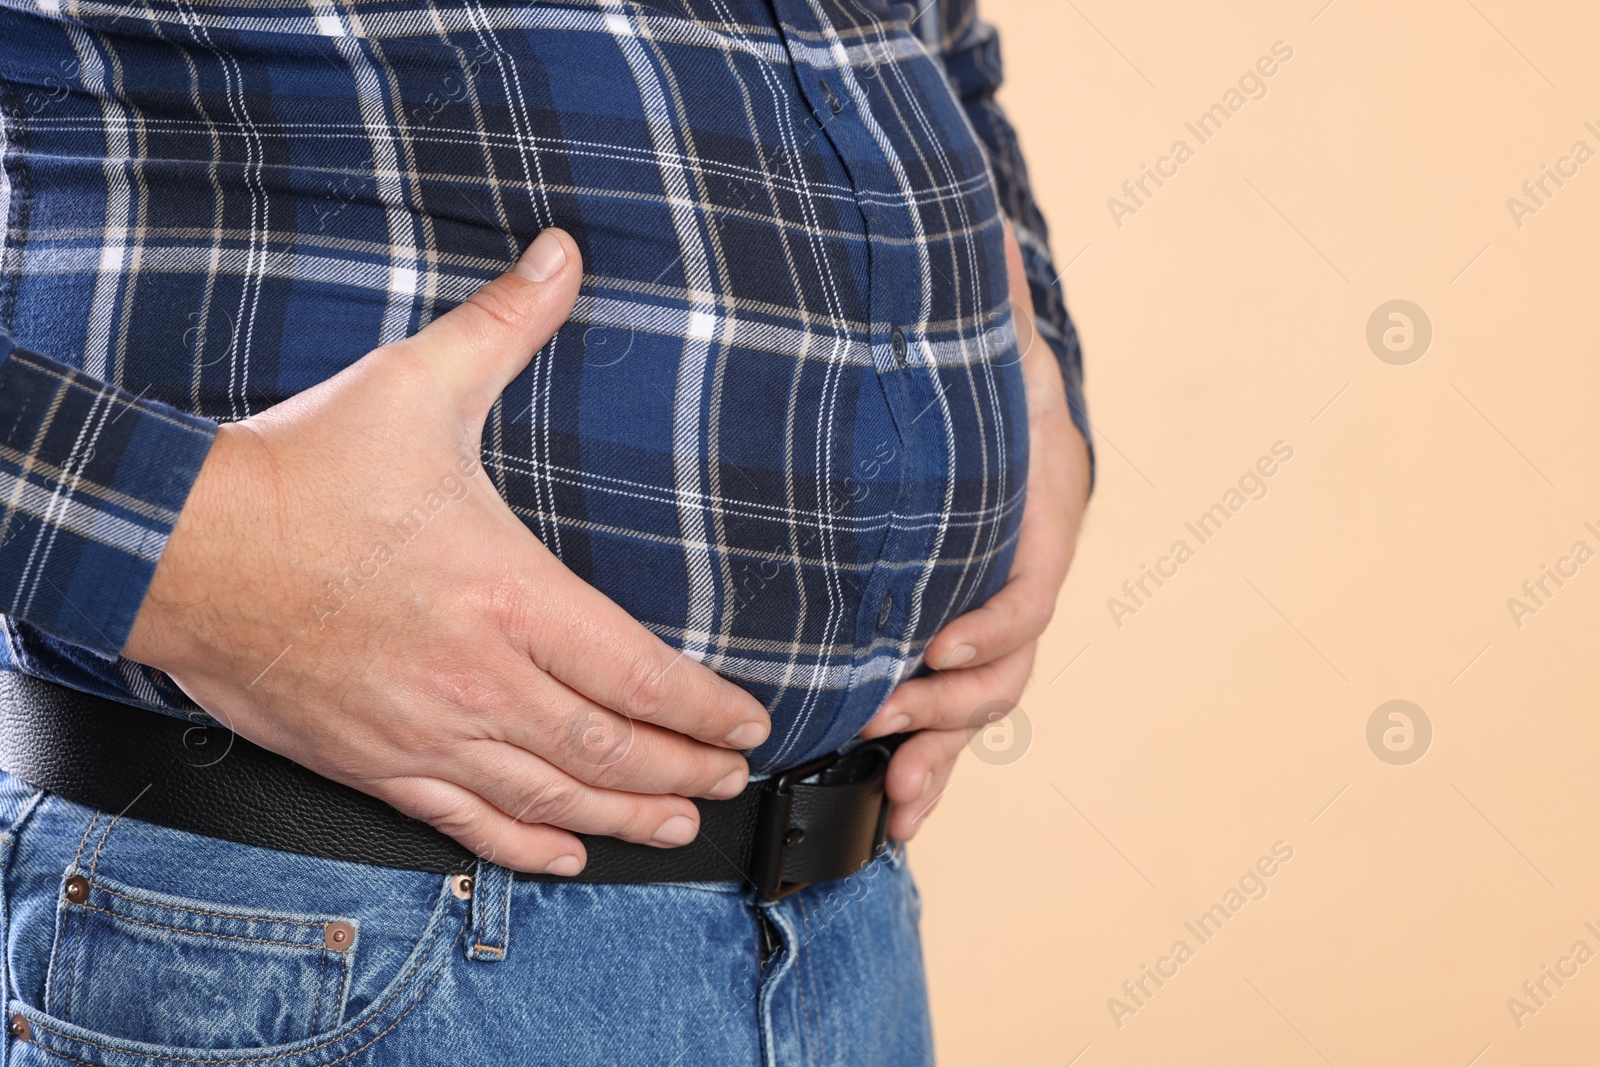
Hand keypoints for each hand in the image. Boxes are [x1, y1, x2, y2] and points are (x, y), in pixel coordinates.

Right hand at [123, 230, 771, 874]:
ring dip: (626, 814)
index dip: (706, 706)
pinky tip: (564, 854)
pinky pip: (465, 823)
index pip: (640, 672)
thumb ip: (505, 325)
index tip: (748, 719)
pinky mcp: (375, 761)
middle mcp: (481, 679)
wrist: (181, 550)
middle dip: (685, 767)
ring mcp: (427, 732)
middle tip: (732, 776)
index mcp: (510, 595)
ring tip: (679, 823)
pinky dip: (526, 844)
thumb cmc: (302, 473)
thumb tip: (562, 253)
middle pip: (611, 747)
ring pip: (551, 796)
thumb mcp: (417, 385)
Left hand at [860, 221, 1089, 841]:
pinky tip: (897, 810)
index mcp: (1038, 512)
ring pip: (982, 705)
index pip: (1030, 586)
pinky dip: (929, 765)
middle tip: (879, 710)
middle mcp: (1023, 574)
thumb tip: (987, 235)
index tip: (932, 642)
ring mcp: (993, 616)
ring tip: (897, 795)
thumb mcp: (989, 335)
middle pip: (1007, 665)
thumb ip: (986, 302)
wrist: (1001, 402)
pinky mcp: (958, 640)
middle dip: (947, 702)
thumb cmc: (987, 372)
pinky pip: (952, 716)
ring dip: (940, 752)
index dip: (988, 622)